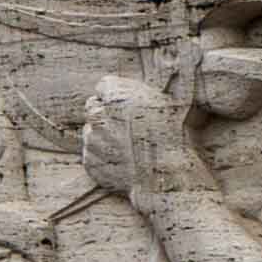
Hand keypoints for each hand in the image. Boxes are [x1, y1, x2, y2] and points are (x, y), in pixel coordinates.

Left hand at [79, 71, 200, 202]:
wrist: (164, 176)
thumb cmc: (171, 137)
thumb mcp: (166, 102)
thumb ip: (140, 91)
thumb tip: (137, 84)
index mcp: (116, 96)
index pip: (103, 86)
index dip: (115, 95)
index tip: (125, 104)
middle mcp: (99, 116)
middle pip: (93, 107)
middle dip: (105, 113)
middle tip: (125, 126)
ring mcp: (92, 140)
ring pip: (91, 131)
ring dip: (103, 135)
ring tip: (127, 146)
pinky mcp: (89, 162)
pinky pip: (91, 153)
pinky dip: (102, 156)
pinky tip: (122, 160)